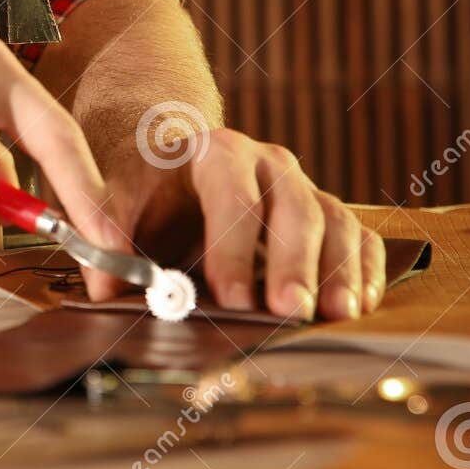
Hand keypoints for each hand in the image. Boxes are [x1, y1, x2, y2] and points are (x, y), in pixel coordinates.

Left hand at [71, 125, 385, 320]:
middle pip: (294, 208)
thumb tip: (105, 288)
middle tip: (289, 313)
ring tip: (334, 317)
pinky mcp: (327, 217)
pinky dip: (364, 271)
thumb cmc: (143, 189)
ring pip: (336, 222)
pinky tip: (357, 308)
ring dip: (338, 271)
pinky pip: (360, 238)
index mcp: (214, 151)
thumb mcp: (115, 203)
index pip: (231, 196)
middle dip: (293, 264)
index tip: (233, 299)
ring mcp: (303, 188)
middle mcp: (268, 163)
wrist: (170, 164)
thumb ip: (106, 242)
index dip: (234, 249)